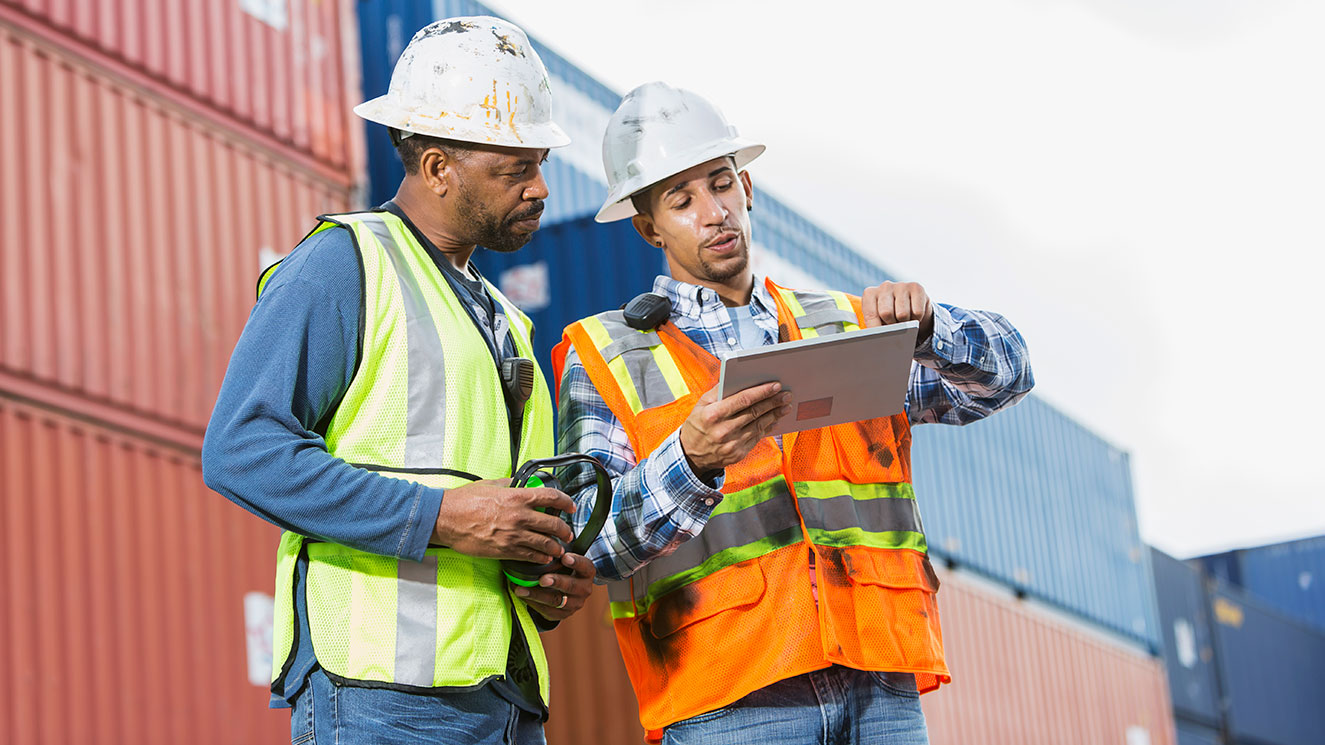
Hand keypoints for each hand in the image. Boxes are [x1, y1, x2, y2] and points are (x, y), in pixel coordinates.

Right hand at [431, 479, 575, 563]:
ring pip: (545, 544)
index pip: (551, 497)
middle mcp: (519, 516)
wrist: (445, 519)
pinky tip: (544, 558)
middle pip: (553, 525)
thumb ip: (509, 484)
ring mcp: (513, 535)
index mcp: (517, 497)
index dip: (566, 502)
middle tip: (568, 534)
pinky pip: (530, 556)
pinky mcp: (505, 551)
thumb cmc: (464, 501)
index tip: (570, 507)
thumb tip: (520, 483)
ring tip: (559, 549)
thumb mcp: (490, 484)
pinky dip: (540, 558)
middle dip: (565, 531)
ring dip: (556, 548)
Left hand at [516, 552, 596, 620]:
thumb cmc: (563, 570)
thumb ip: (558, 555)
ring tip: (522, 589)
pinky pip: (547, 610)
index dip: (576, 562)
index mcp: (587, 573)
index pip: (585, 566)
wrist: (566, 592)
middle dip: (556, 582)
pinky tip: (523, 596)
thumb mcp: (565, 561)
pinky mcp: (563, 614)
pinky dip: (533, 603)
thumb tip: (540, 542)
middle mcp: (584, 589)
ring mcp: (574, 603)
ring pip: (556, 601)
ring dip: (537, 594)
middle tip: (542, 579)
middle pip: (571, 586)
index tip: (564, 557)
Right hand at [680, 382, 790, 474]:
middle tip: (786, 394)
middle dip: (773, 402)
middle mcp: (723, 430)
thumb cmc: (697, 425)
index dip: (761, 392)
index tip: (775, 385)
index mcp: (713, 415)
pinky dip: (768, 428)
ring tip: (785, 406)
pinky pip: (757, 438)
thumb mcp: (701, 405)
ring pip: (759, 425)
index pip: (743, 400)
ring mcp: (732, 444)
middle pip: (754, 412)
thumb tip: (736, 377)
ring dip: (775, 415)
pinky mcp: (738, 454)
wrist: (691, 455)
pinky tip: (775, 420)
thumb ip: (718, 391)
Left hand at [862, 281, 933, 337]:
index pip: (870, 314)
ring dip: (905, 323)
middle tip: (894, 326)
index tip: (879, 338)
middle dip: (891, 325)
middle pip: (886, 313)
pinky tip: (914, 315)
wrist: (912, 307)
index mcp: (870, 294)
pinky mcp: (916, 288)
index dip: (875, 329)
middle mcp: (884, 286)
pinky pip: (917, 312)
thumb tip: (875, 342)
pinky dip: (917, 319)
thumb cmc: (891, 317)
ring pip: (903, 314)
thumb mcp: (879, 321)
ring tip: (904, 320)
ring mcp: (901, 285)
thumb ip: (874, 329)